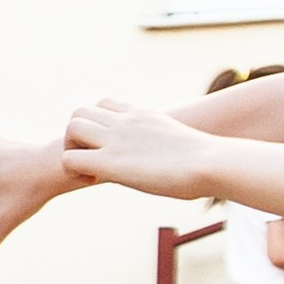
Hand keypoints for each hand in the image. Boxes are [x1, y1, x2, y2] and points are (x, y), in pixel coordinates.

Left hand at [60, 100, 218, 201]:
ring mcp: (116, 139)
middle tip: (93, 158)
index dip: (98, 123)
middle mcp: (125, 121)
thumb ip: (166, 142)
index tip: (110, 145)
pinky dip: (73, 171)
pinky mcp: (111, 162)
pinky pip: (69, 159)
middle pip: (80, 112)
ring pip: (71, 128)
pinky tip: (95, 180)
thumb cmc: (208, 160)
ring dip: (72, 149)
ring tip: (91, 169)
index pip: (105, 103)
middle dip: (77, 136)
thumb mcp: (181, 141)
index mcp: (142, 115)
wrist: (214, 163)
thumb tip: (181, 155)